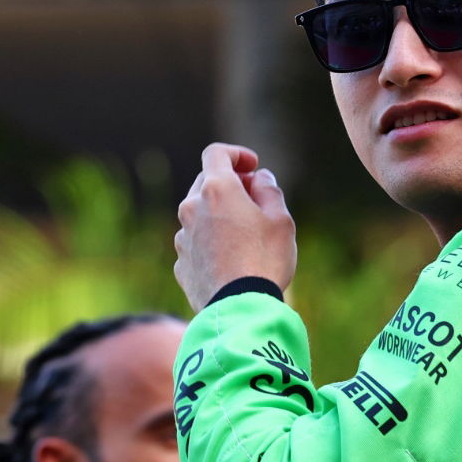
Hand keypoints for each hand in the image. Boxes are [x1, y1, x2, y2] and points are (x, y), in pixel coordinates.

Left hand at [174, 142, 296, 310]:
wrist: (240, 308)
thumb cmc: (264, 260)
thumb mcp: (281, 220)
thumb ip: (269, 190)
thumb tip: (259, 178)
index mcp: (215, 190)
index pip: (216, 153)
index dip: (236, 154)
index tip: (252, 167)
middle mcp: (191, 209)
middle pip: (205, 182)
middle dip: (230, 184)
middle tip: (256, 199)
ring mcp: (182, 237)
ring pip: (199, 214)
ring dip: (219, 214)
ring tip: (247, 234)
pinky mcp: (181, 263)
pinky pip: (196, 242)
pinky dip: (211, 241)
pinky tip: (232, 258)